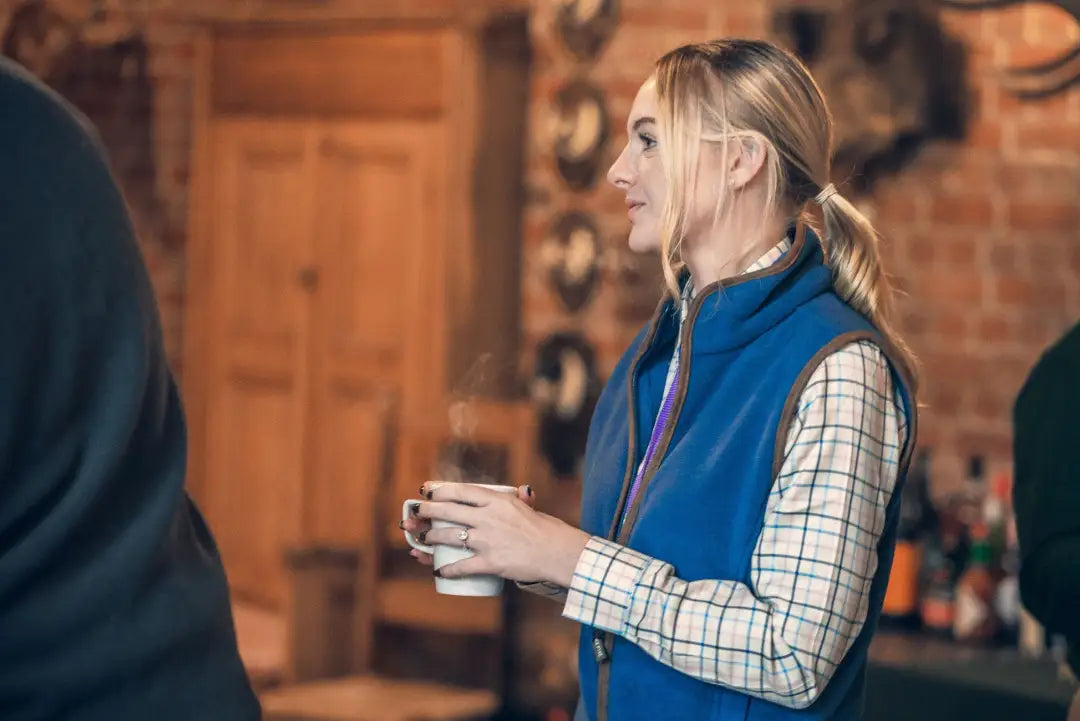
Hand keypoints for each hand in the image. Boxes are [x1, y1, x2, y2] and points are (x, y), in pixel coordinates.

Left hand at [413, 482, 589, 585]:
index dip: (439, 489)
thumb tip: (521, 492)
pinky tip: (438, 570)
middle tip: (416, 514)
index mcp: (497, 500)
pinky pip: (462, 566)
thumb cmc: (545, 529)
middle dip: (427, 512)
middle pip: (448, 511)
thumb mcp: (527, 507)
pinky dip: (447, 569)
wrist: (557, 552)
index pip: (461, 491)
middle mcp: (488, 517)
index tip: (426, 489)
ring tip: (423, 540)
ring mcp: (487, 540)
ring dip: (431, 538)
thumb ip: (518, 500)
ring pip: (449, 537)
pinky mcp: (490, 562)